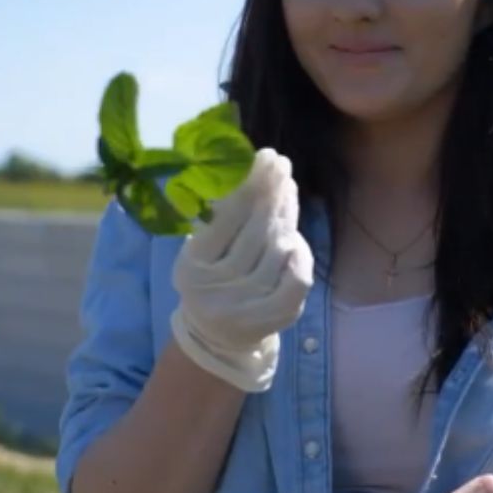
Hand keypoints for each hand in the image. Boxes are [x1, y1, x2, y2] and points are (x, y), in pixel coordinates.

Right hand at [170, 148, 313, 392]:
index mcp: (192, 266)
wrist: (216, 335)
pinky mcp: (272, 319)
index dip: (249, 185)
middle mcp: (217, 288)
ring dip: (287, 216)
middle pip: (255, 232)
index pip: (226, 218)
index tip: (264, 157)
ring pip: (278, 251)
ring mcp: (246, 306)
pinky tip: (297, 238)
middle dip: (272, 193)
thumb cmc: (211, 278)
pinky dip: (300, 257)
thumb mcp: (201, 251)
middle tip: (282, 165)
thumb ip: (219, 219)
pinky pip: (295, 282)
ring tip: (288, 190)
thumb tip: (249, 171)